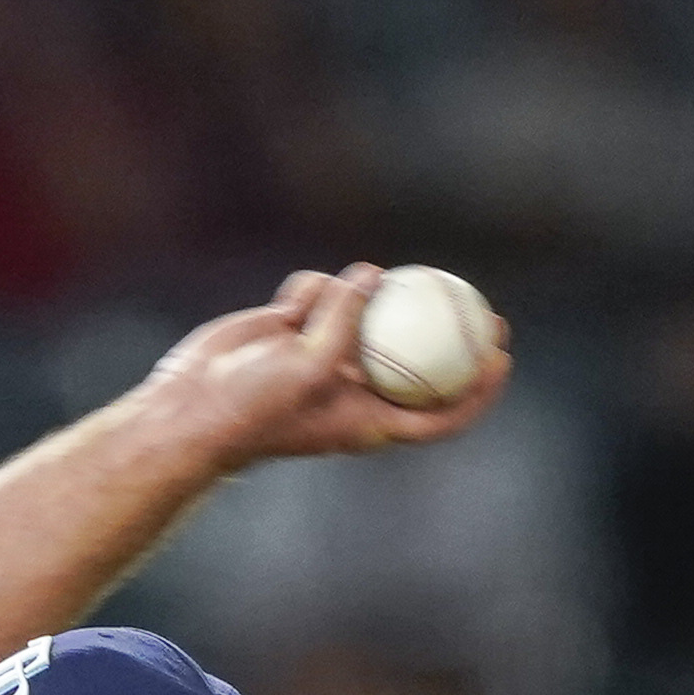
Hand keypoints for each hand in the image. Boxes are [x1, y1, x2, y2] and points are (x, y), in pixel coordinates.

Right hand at [144, 265, 509, 469]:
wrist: (193, 406)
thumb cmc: (255, 406)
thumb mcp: (309, 365)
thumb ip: (345, 321)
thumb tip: (373, 275)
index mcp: (369, 419)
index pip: (439, 413)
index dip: (477, 391)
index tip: (500, 357)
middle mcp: (354, 388)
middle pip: (421, 359)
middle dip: (453, 332)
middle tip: (479, 301)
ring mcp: (327, 355)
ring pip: (366, 311)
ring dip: (354, 297)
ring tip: (332, 299)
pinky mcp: (298, 328)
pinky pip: (323, 293)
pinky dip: (312, 289)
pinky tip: (289, 303)